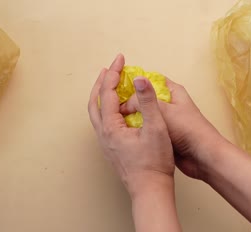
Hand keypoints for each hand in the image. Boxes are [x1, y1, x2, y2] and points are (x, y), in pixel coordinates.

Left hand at [88, 55, 174, 196]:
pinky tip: (118, 108)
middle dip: (102, 82)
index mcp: (110, 128)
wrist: (150, 191)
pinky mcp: (111, 149)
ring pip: (96, 113)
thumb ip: (147, 102)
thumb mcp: (156, 128)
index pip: (107, 93)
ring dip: (102, 95)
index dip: (113, 73)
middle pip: (94, 101)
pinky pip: (103, 122)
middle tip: (111, 68)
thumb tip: (140, 79)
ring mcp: (106, 143)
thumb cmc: (154, 163)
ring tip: (110, 83)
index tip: (120, 59)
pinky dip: (107, 107)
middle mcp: (103, 135)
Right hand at [120, 78, 225, 179]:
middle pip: (146, 97)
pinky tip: (125, 131)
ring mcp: (167, 119)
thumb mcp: (163, 111)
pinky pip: (147, 127)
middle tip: (113, 104)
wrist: (202, 157)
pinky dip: (138, 129)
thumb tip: (125, 99)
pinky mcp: (164, 133)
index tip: (118, 86)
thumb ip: (143, 101)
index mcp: (173, 91)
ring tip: (116, 118)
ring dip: (133, 116)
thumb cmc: (188, 130)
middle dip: (130, 100)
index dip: (135, 82)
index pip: (151, 80)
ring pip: (145, 114)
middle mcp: (170, 103)